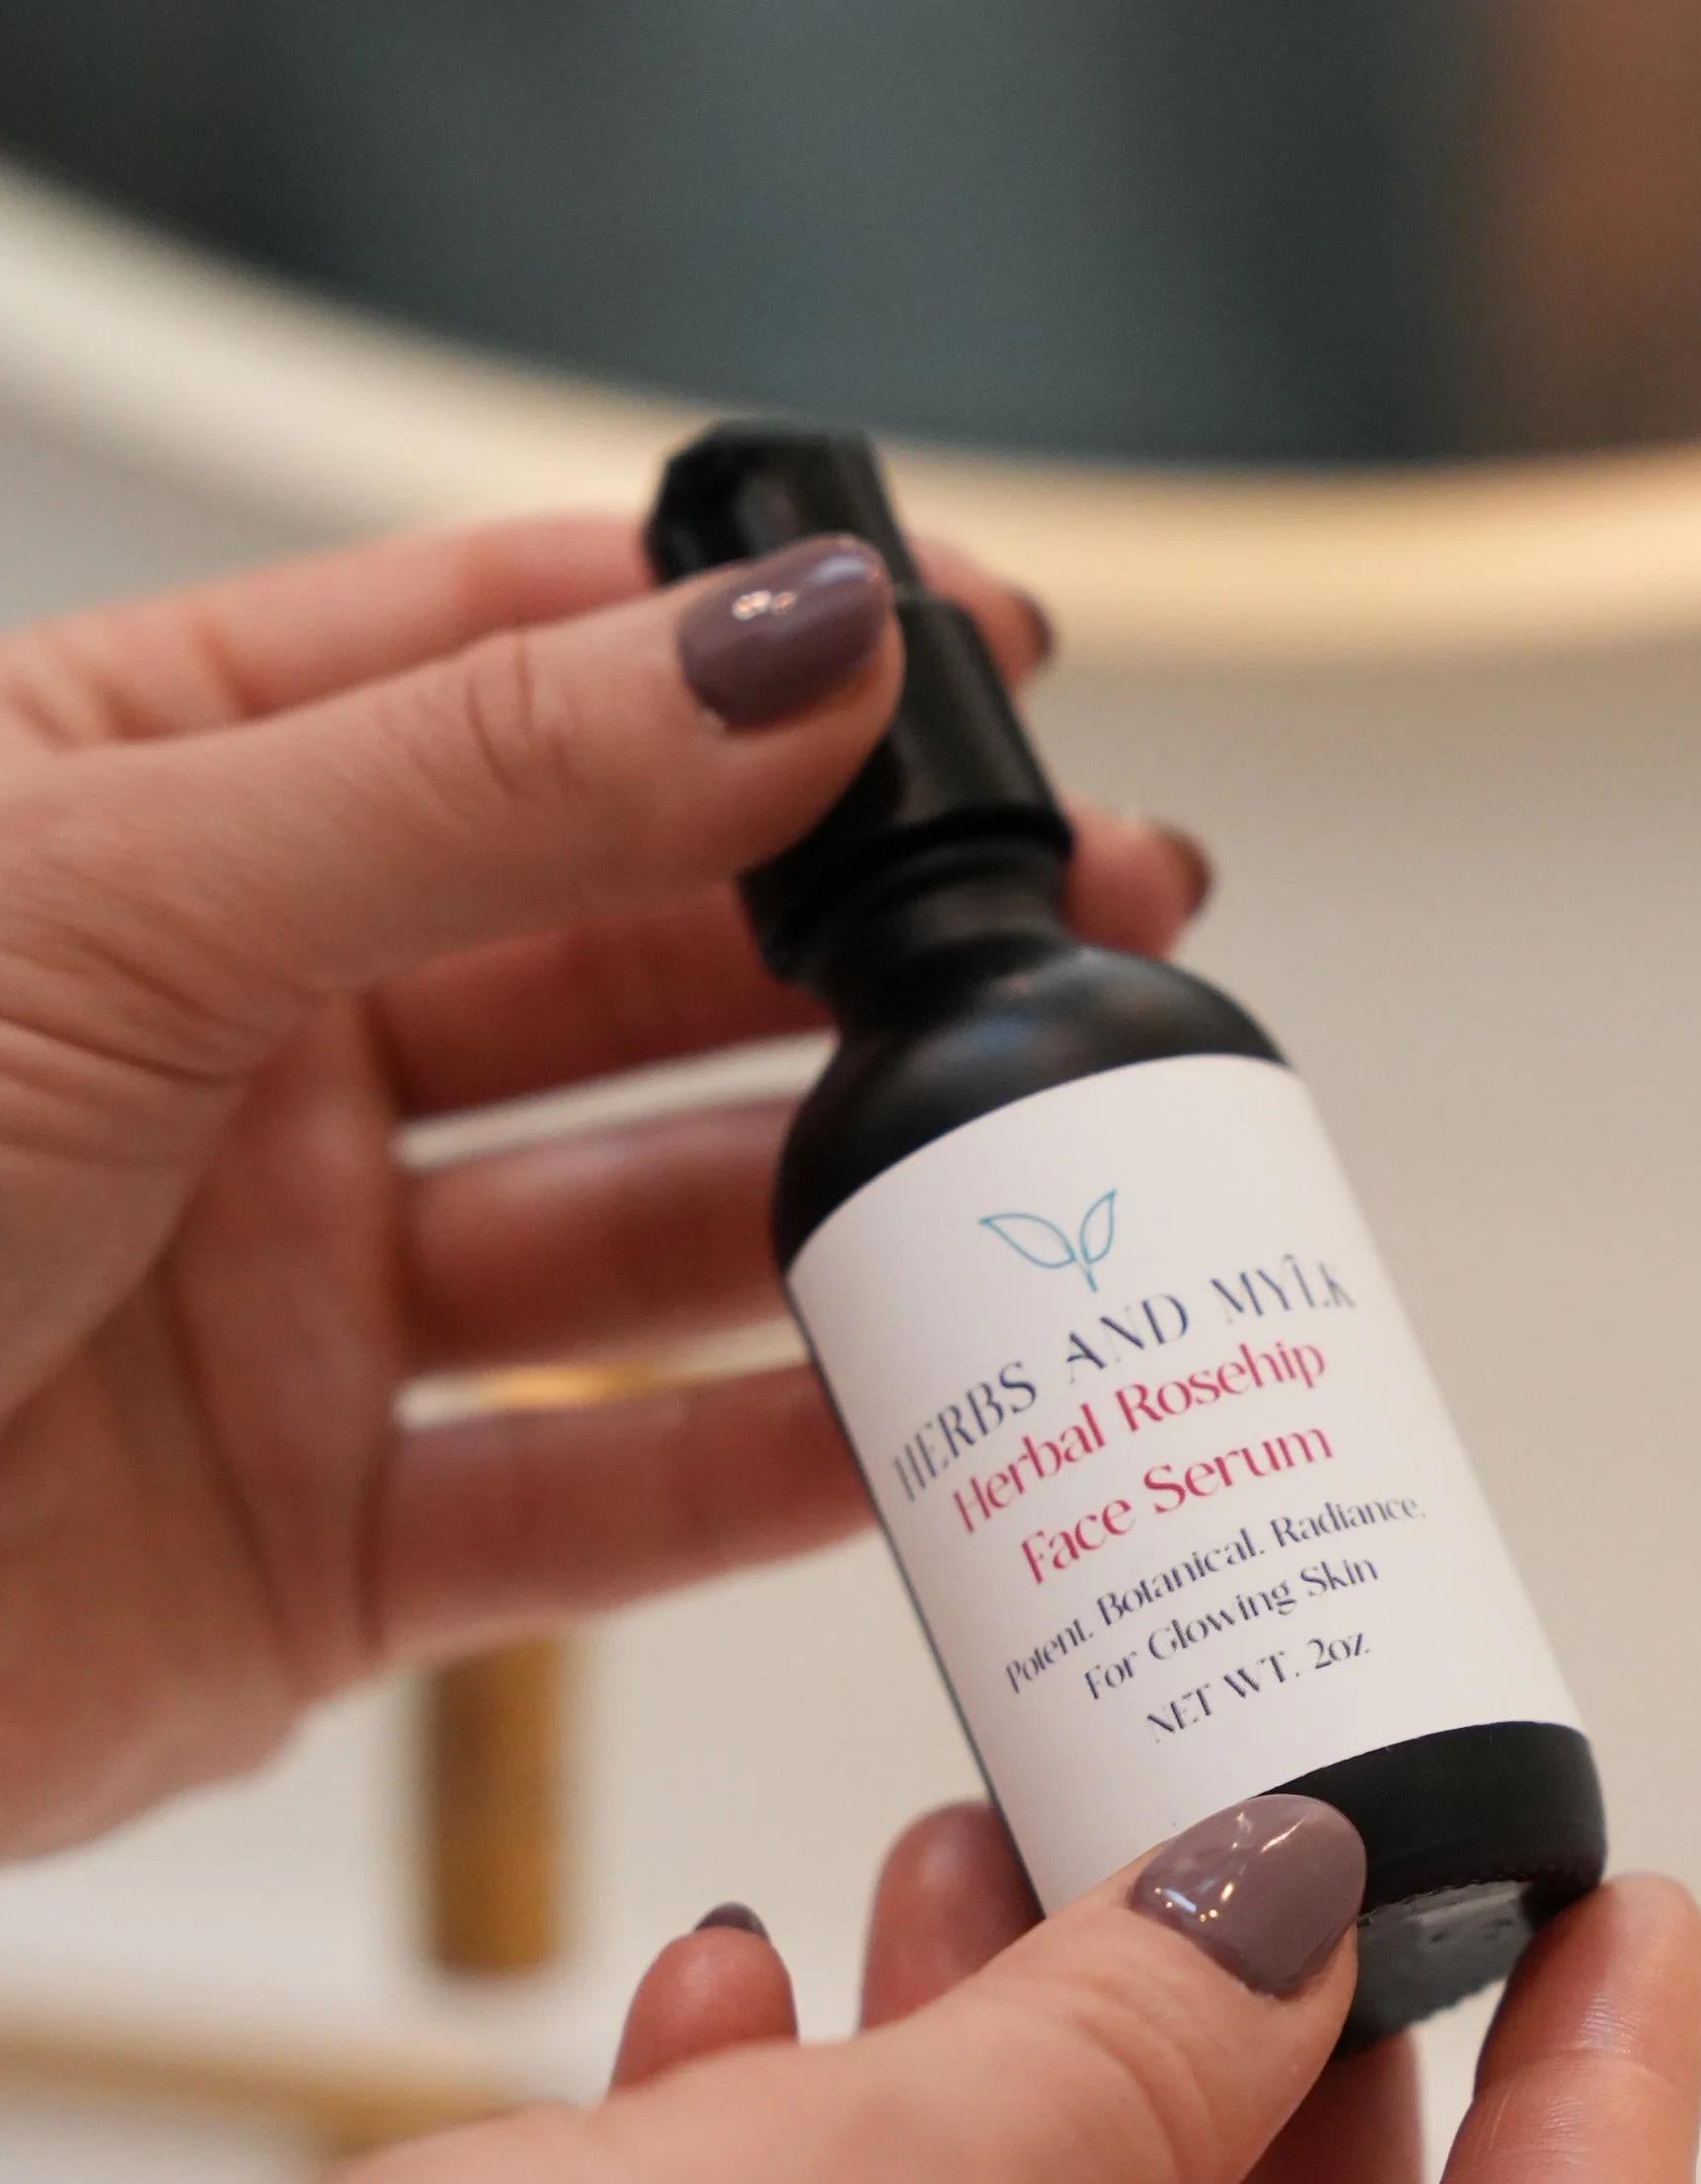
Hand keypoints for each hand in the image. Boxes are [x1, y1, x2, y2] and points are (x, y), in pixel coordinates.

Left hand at [0, 521, 1201, 1852]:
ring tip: (1046, 1178)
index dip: (764, 652)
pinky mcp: (316, 1550)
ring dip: (840, 1207)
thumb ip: (488, 775)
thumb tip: (799, 633)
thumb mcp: (126, 896)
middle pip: (624, 956)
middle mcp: (245, 1045)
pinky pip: (589, 1497)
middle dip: (862, 940)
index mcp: (158, 812)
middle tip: (1092, 927)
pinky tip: (911, 1421)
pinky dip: (758, 1472)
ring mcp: (289, 1300)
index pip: (522, 666)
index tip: (991, 659)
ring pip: (635, 1234)